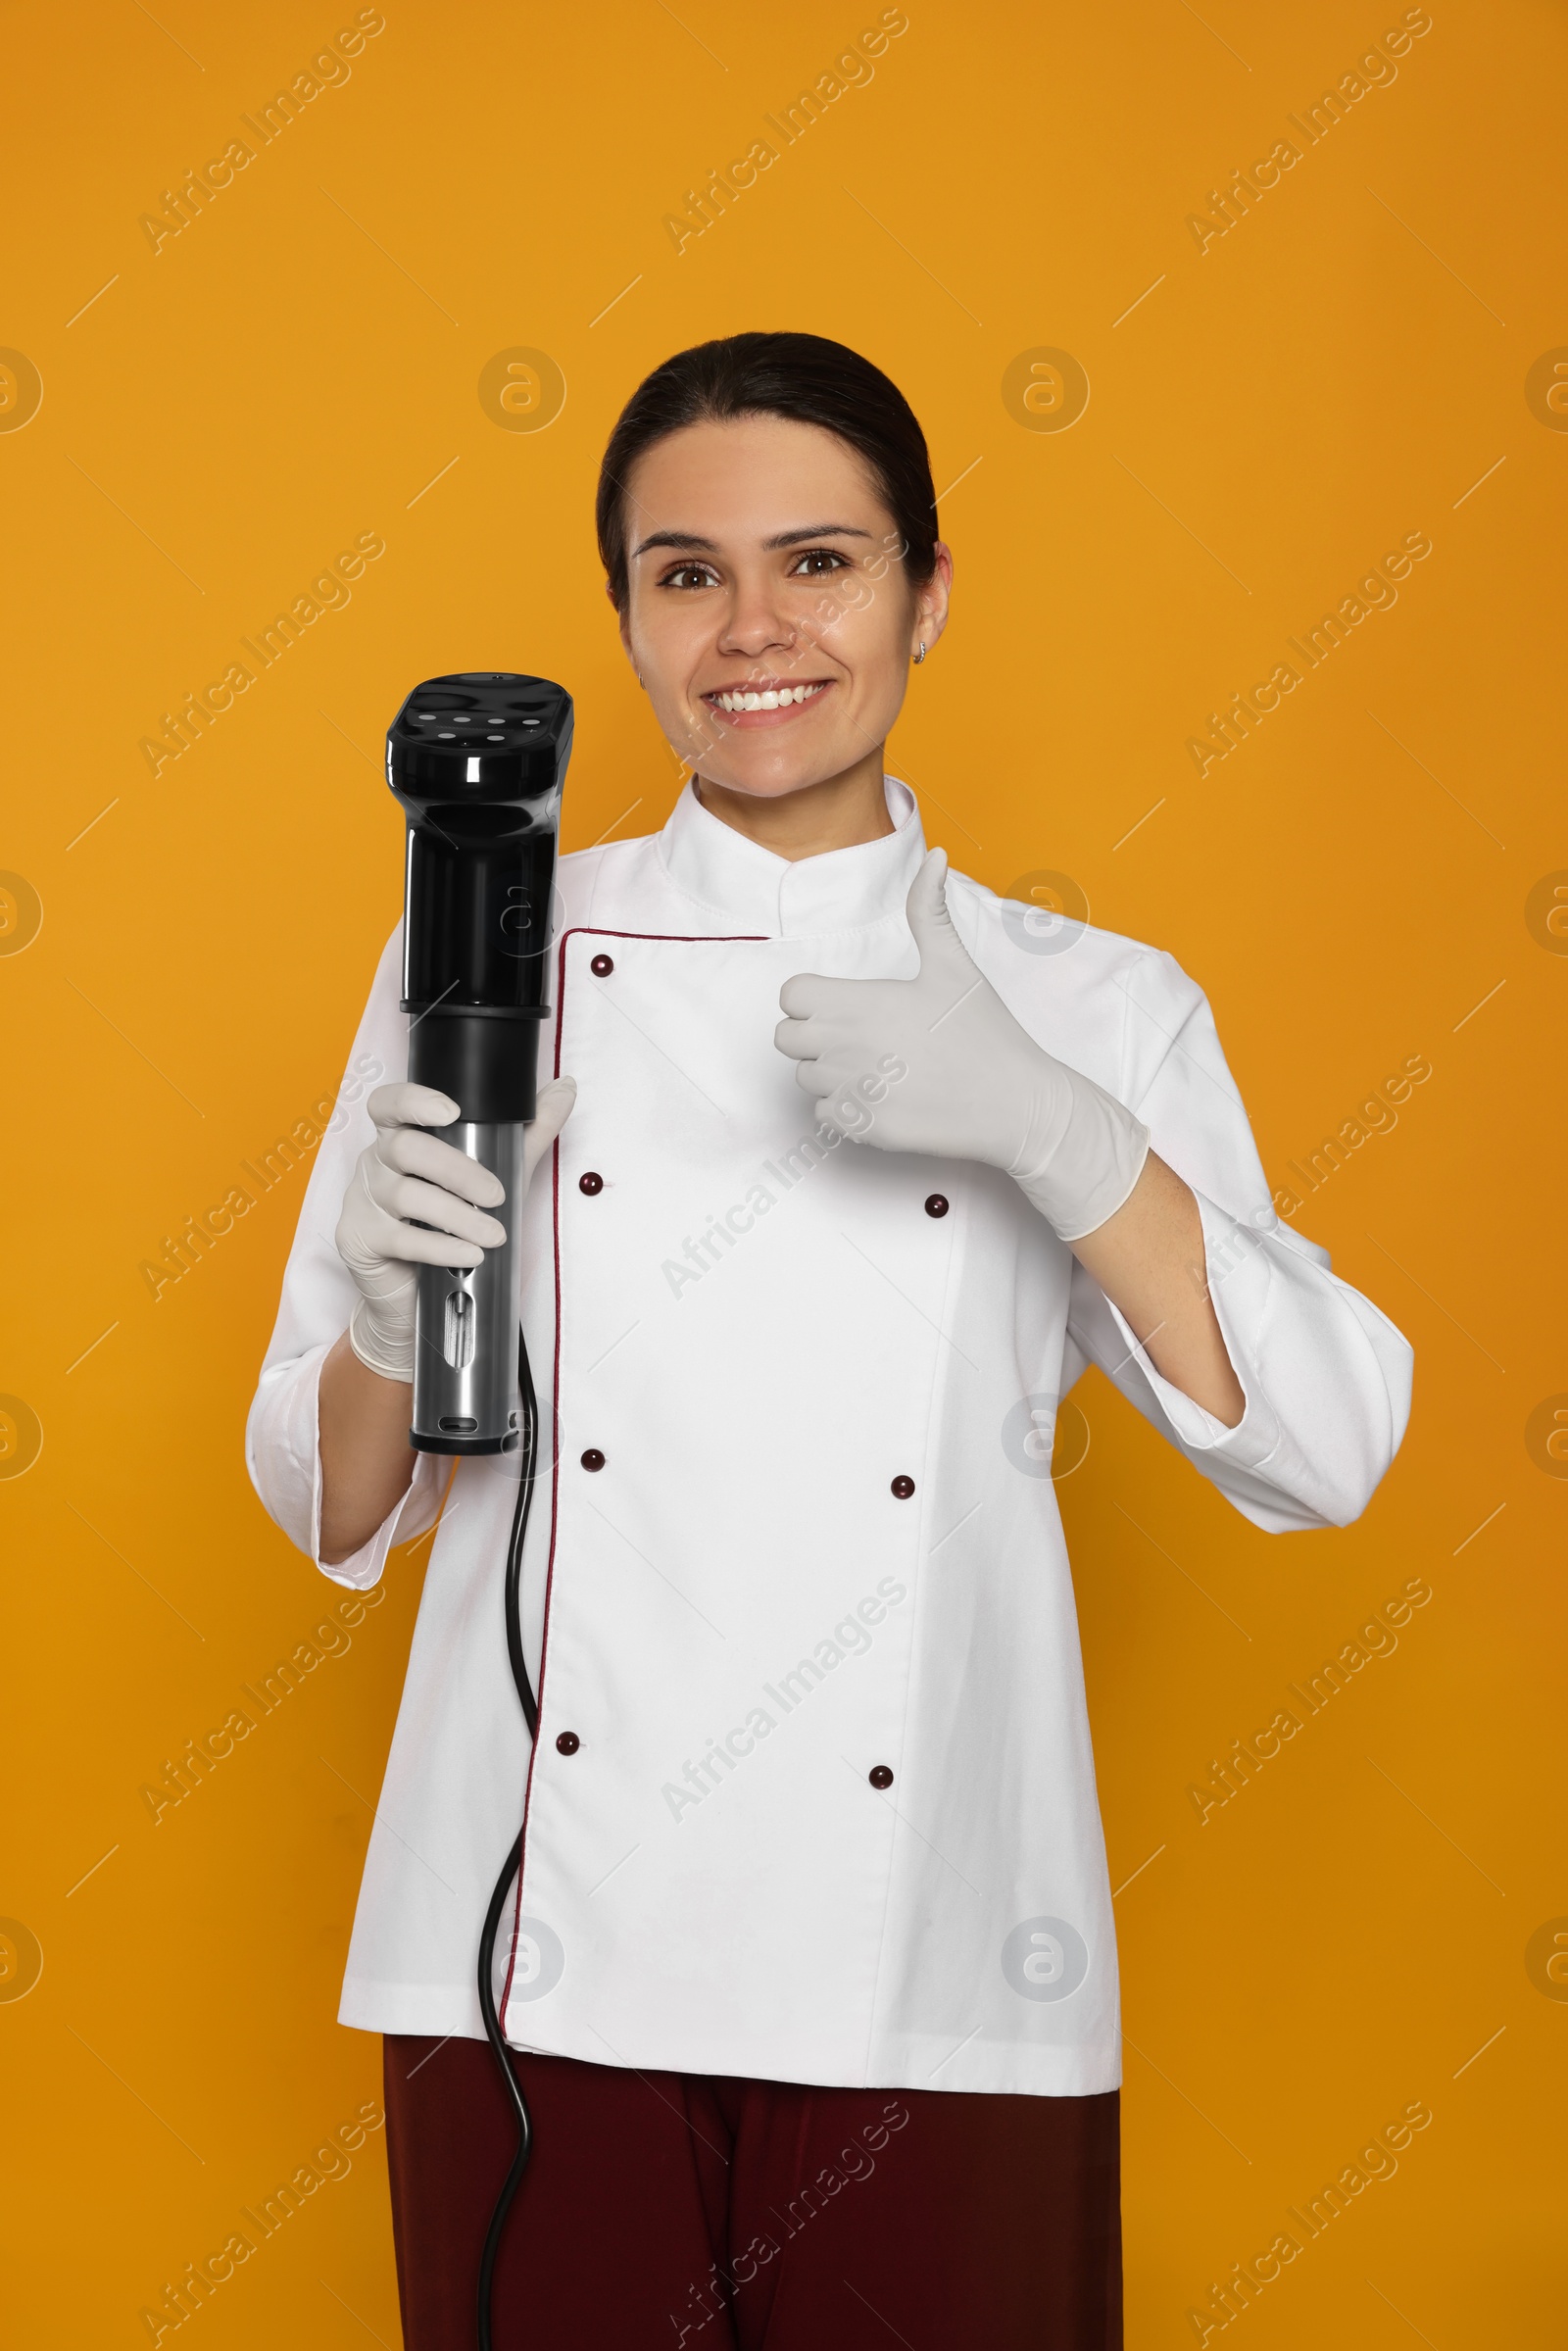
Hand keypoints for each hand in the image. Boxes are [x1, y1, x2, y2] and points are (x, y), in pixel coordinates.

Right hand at [334, 1077, 576, 1379]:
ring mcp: (363, 1200)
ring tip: (493, 1235)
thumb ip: (529, 1131)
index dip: (415, 1101)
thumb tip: (565, 1089)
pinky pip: (401, 1238)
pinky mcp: (360, 1239)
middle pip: (406, 1148)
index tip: (452, 1111)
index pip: (391, 1103)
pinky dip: (442, 1247)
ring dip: (457, 1216)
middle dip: (458, 1172)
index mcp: (400, 1136)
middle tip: (496, 1196)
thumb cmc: (452, 1223)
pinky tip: (469, 1255)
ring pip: (405, 1195)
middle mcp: (375, 1162)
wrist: (414, 1292)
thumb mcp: (497, 1172)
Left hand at [773, 850, 1147, 1241]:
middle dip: (813, 1032)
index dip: (812, 996)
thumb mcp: (955, 965)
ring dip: (828, 1070)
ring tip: (877, 1063)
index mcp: (860, 1004)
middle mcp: (846, 1049)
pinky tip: (884, 1094)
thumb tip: (936, 857)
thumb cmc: (986, 1033)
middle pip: (786, 1037)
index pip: (792, 995)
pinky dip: (844, 1106)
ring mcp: (852, 1092)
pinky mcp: (862, 1129)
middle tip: (859, 1033)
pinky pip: (824, 1113)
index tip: (844, 1002)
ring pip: (804, 1077)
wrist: (1016, 1105)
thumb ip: (929, 910)